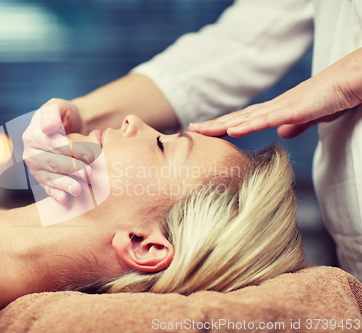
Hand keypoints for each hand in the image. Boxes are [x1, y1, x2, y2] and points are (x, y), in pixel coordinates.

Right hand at [23, 101, 94, 203]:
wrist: (68, 127)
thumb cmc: (64, 115)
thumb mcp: (59, 106)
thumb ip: (52, 111)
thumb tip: (47, 127)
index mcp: (32, 134)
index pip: (53, 144)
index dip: (71, 150)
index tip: (88, 155)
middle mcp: (30, 152)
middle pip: (52, 162)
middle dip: (71, 169)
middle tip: (89, 174)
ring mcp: (34, 167)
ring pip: (50, 177)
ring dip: (64, 184)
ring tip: (78, 190)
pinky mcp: (41, 178)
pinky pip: (47, 187)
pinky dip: (55, 194)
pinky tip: (65, 199)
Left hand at [189, 48, 361, 137]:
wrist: (350, 82)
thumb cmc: (332, 96)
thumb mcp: (310, 116)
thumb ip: (295, 123)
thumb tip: (283, 133)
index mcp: (276, 110)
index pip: (244, 119)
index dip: (224, 125)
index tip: (206, 131)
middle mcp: (273, 107)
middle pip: (237, 117)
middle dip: (214, 125)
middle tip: (191, 131)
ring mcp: (281, 107)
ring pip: (245, 118)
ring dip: (221, 125)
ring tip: (200, 131)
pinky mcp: (293, 109)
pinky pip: (266, 119)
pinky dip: (247, 125)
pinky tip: (231, 130)